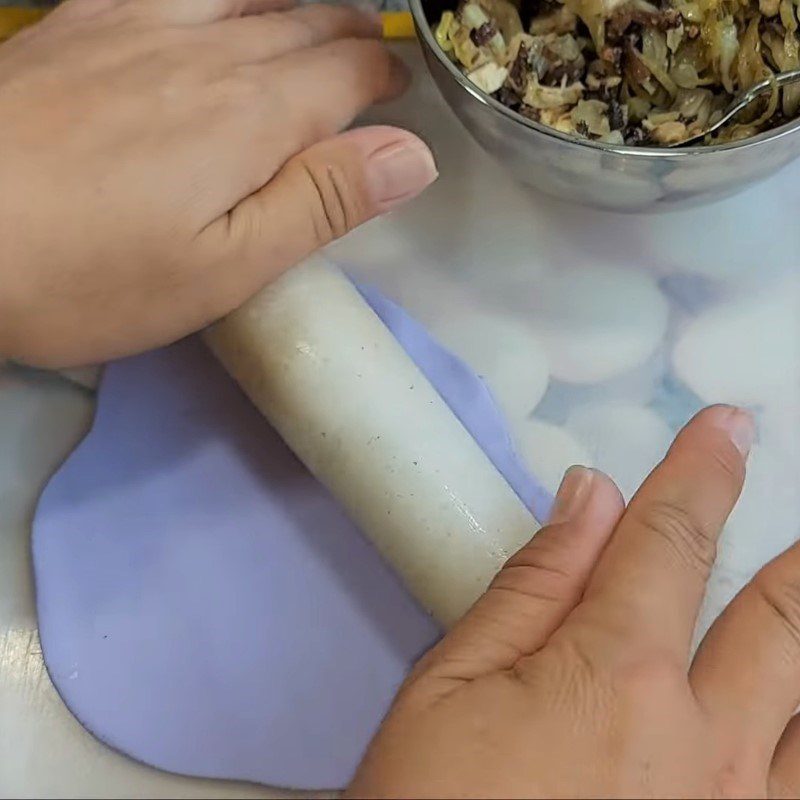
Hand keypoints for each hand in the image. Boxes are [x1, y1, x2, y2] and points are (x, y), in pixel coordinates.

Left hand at [0, 0, 435, 367]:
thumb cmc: (95, 273)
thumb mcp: (228, 266)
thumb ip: (322, 203)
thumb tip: (411, 155)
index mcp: (253, 116)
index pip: (345, 75)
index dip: (381, 79)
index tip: (397, 89)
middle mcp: (205, 51)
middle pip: (300, 23)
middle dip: (347, 34)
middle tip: (369, 49)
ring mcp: (136, 26)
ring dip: (292, 4)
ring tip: (314, 17)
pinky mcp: (80, 24)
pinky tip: (216, 2)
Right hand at [349, 405, 799, 798]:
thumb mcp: (451, 683)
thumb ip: (531, 584)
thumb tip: (588, 498)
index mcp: (615, 677)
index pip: (670, 542)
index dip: (699, 473)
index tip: (726, 427)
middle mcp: (701, 744)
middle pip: (775, 623)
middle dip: (795, 559)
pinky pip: (798, 783)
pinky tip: (790, 719)